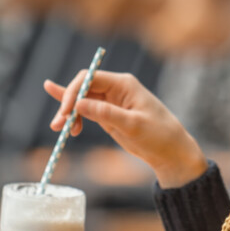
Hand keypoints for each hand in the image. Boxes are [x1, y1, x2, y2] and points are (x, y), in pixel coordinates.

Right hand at [44, 70, 206, 187]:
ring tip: (58, 129)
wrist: (170, 151)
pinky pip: (86, 110)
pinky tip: (59, 111)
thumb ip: (106, 113)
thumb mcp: (133, 125)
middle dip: (68, 104)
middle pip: (82, 88)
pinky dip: (74, 114)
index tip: (66, 112)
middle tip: (58, 125)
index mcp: (123, 84)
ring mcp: (111, 101)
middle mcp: (116, 88)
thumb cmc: (159, 135)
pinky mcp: (108, 114)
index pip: (89, 79)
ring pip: (81, 101)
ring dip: (69, 113)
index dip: (73, 92)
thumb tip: (79, 103)